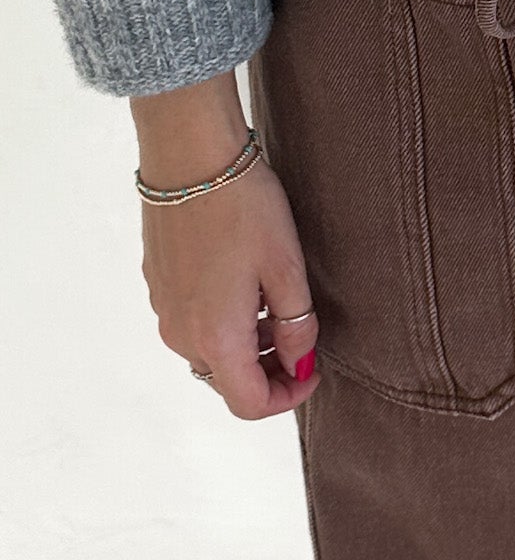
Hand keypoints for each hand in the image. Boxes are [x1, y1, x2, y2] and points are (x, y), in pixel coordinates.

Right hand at [132, 71, 320, 419]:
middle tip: (301, 341)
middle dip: (268, 373)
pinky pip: (194, 323)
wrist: (190, 155)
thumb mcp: (287, 269)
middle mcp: (181, 333)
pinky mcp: (158, 284)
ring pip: (210, 352)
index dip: (287, 399)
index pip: (249, 404)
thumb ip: (296, 327)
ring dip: (246, 346)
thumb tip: (300, 361)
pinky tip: (247, 285)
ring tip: (277, 307)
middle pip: (227, 381)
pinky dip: (224, 322)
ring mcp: (164, 309)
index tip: (312, 372)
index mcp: (216, 338)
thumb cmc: (243, 208)